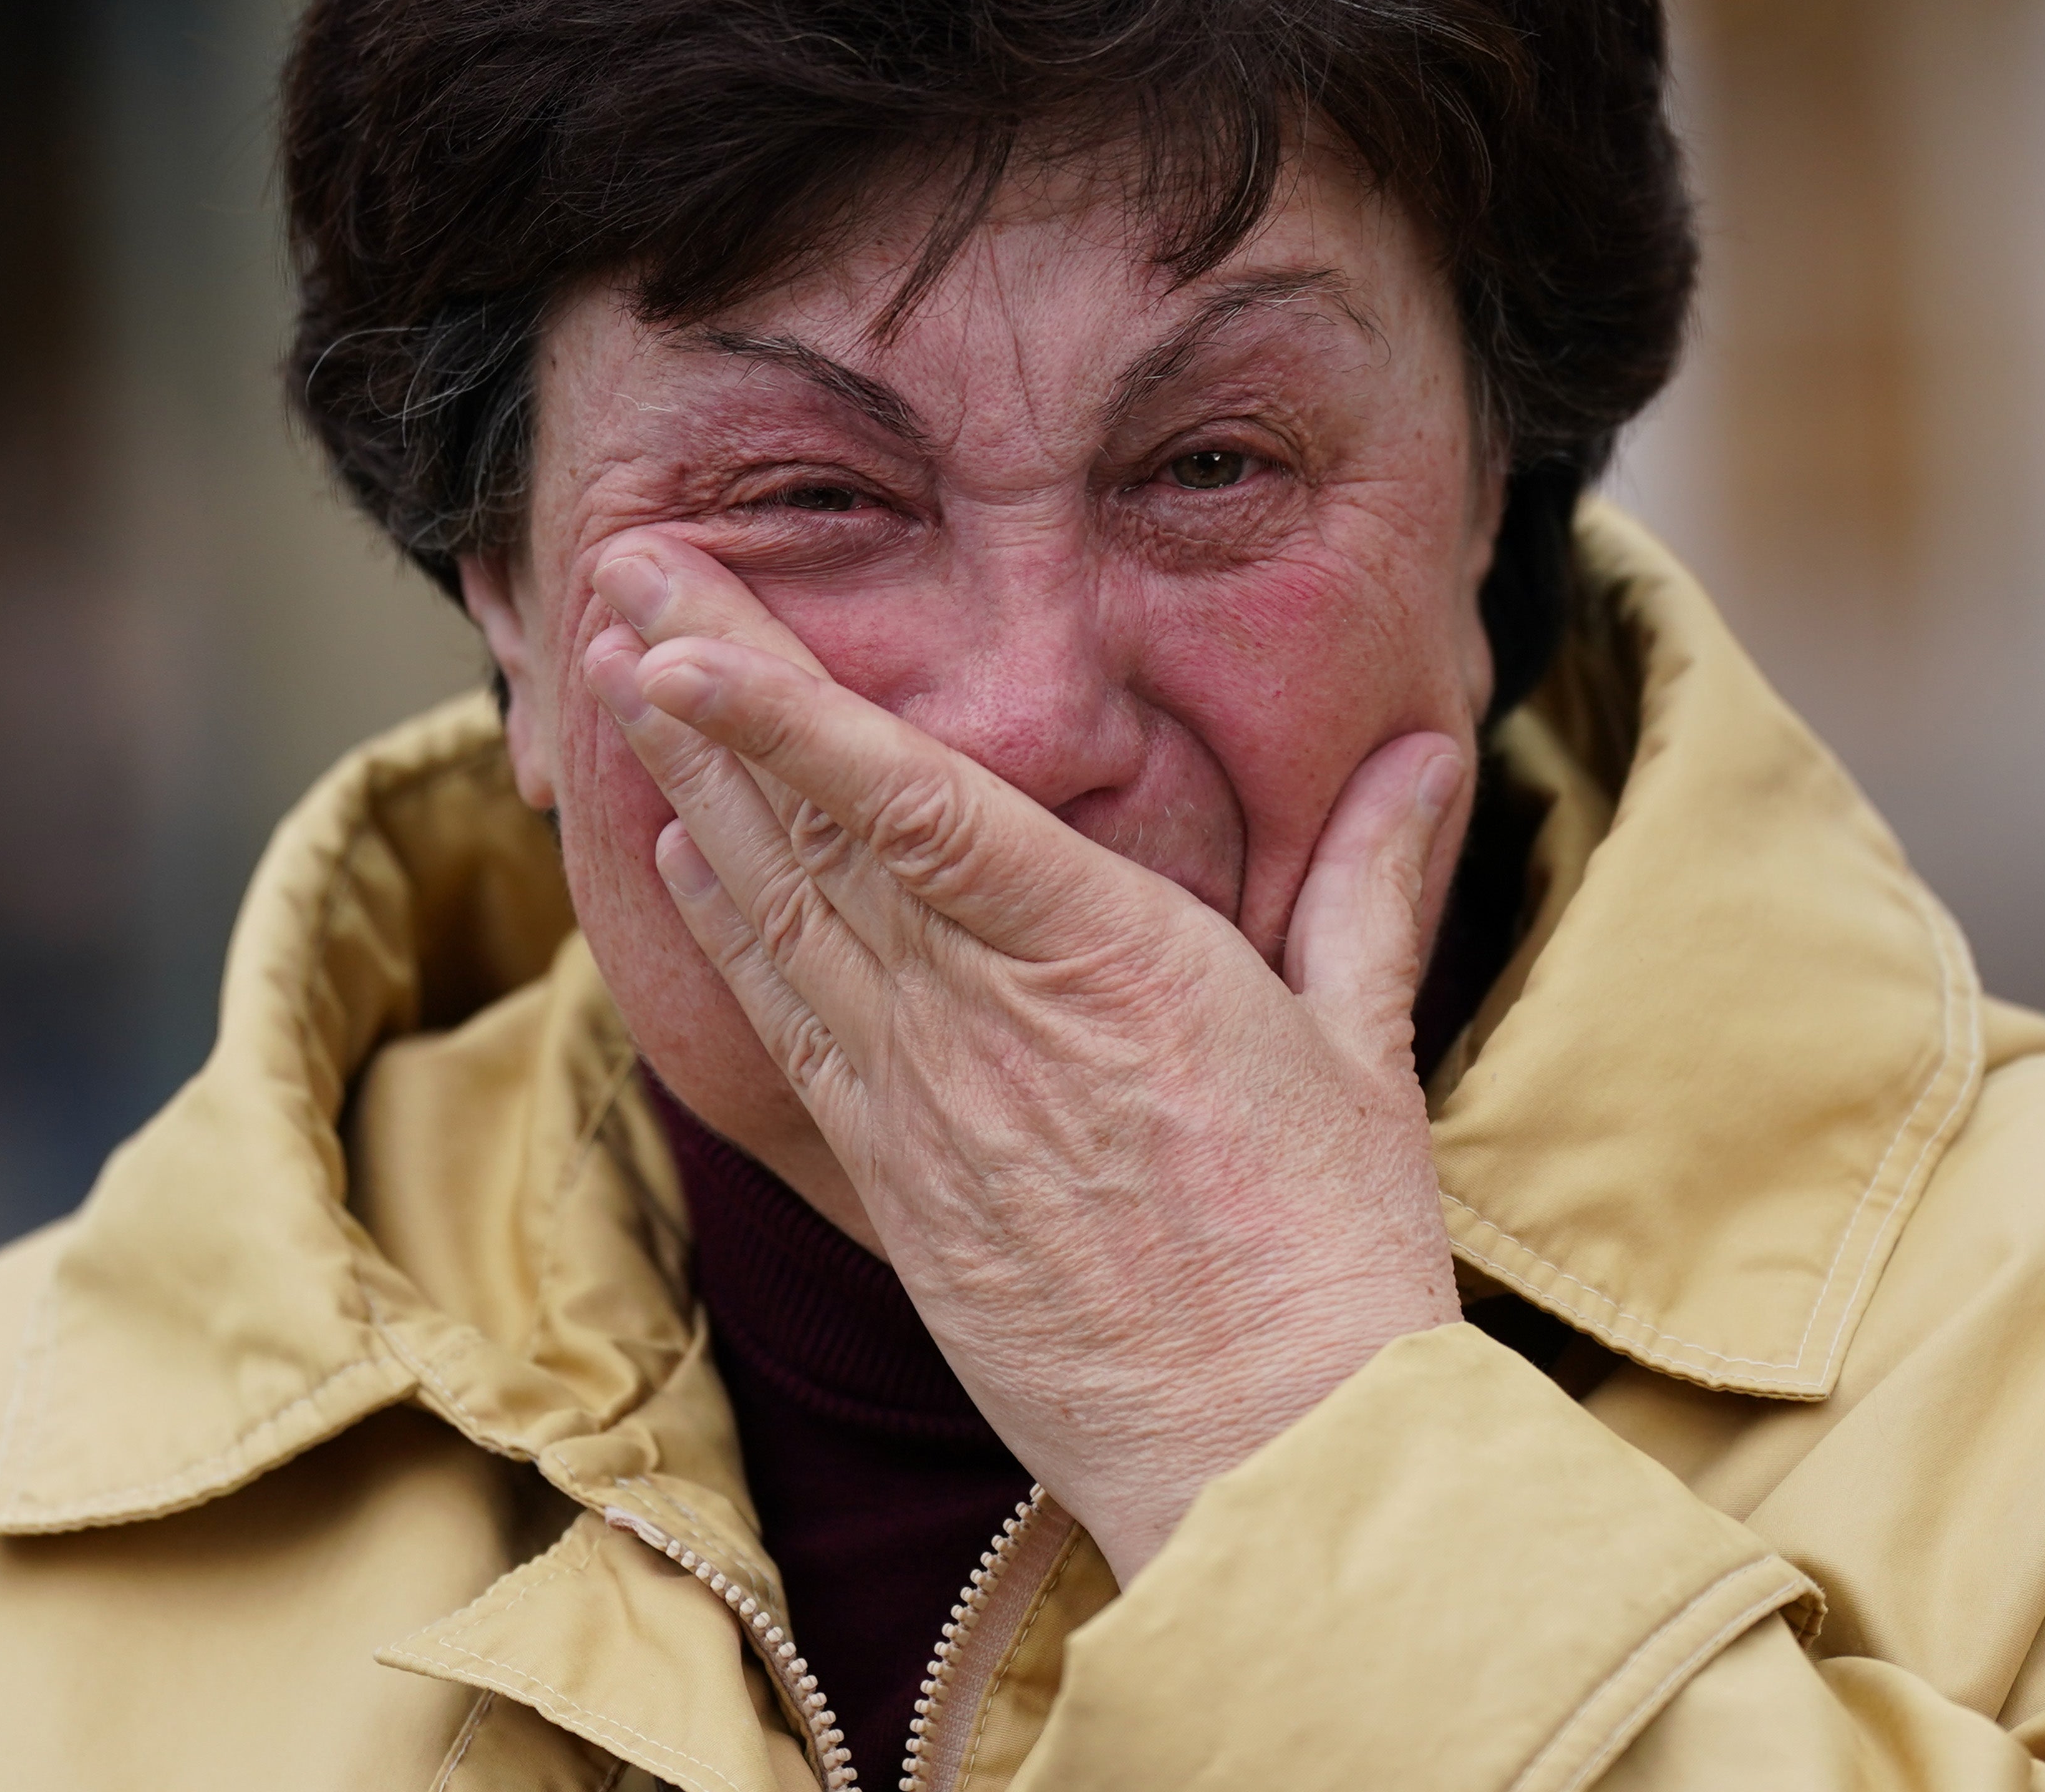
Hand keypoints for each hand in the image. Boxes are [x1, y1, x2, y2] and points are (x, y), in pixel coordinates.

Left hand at [584, 538, 1470, 1575]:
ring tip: (622, 674)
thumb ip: (1367, 882)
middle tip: (622, 578)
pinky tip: (683, 848)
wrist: (1263, 1466)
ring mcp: (924, 1107)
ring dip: (692, 786)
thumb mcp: (1364, 1050)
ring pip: (778, 912)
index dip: (783, 709)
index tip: (688, 633)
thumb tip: (1422, 749)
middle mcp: (986, 1021)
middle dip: (705, 697)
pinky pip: (789, 1024)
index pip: (909, 802)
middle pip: (811, 829)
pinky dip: (726, 926)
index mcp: (1106, 960)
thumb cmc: (1329, 1260)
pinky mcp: (898, 1185)